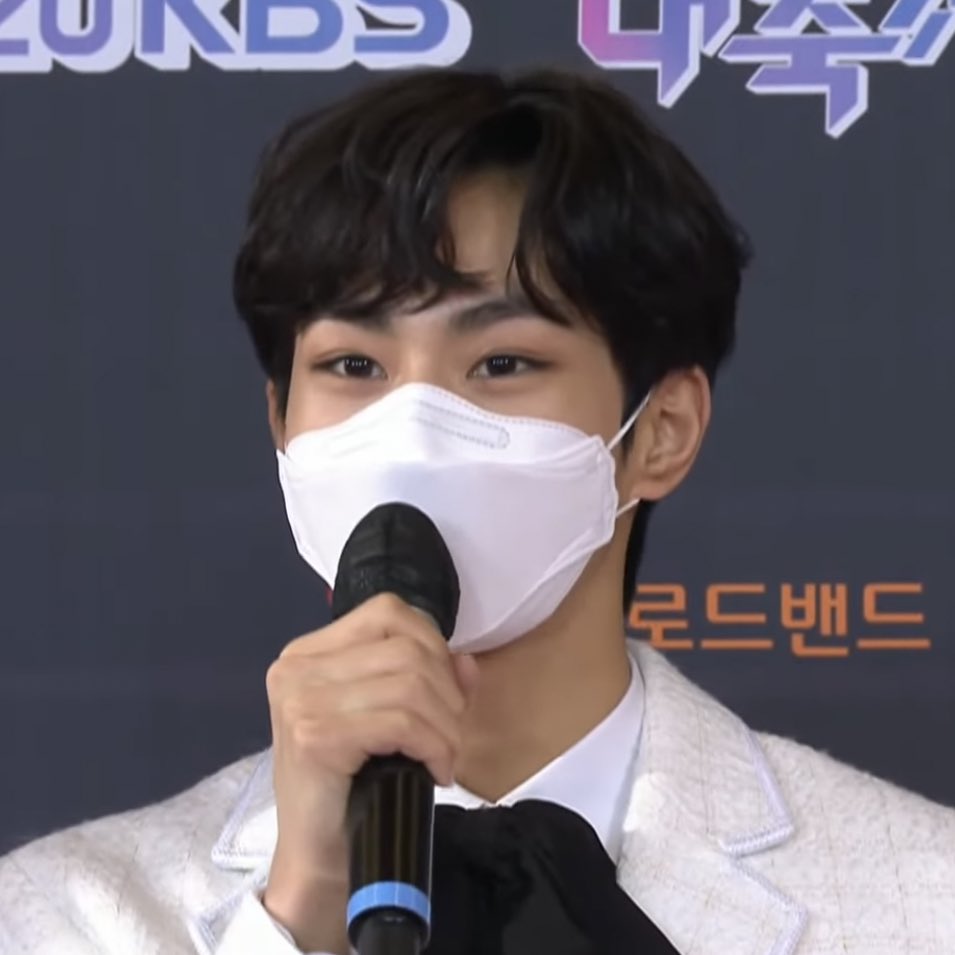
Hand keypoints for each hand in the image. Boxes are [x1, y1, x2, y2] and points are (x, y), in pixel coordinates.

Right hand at [261, 593, 479, 953]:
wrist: (317, 857)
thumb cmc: (351, 786)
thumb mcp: (389, 719)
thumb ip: (428, 680)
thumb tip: (467, 662)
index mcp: (309, 652)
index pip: (388, 612)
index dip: (434, 645)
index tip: (447, 694)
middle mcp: (297, 666)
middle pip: (406, 648)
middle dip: (447, 693)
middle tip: (450, 736)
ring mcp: (301, 698)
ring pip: (410, 684)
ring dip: (445, 725)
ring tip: (444, 757)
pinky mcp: (315, 735)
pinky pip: (401, 722)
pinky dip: (434, 745)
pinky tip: (434, 771)